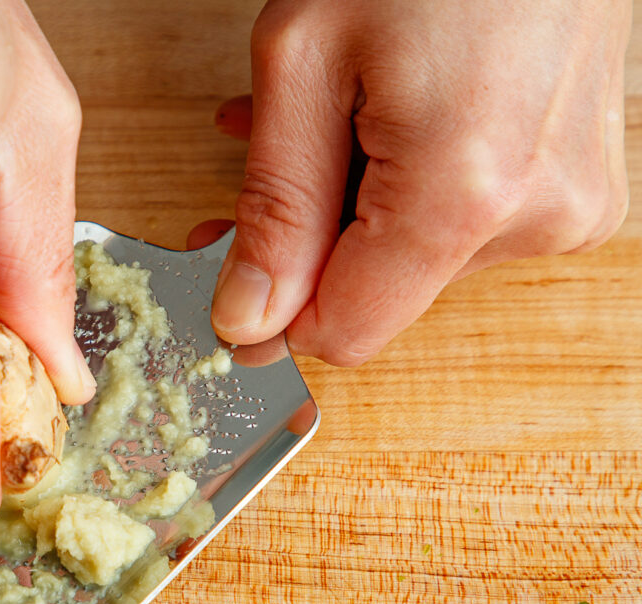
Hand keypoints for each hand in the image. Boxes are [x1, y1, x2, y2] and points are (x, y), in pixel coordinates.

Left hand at [211, 0, 629, 364]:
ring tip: (323, 121)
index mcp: (462, 197)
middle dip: (307, 244)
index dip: (272, 316)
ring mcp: (571, 201)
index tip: (226, 278)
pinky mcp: (583, 182)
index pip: (345, 332)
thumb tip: (248, 318)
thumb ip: (275, 207)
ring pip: (416, 257)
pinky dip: (407, 186)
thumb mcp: (304, 64)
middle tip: (251, 179)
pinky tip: (373, 125)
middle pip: (379, 293)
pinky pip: (468, 222)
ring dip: (352, 204)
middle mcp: (536, 216)